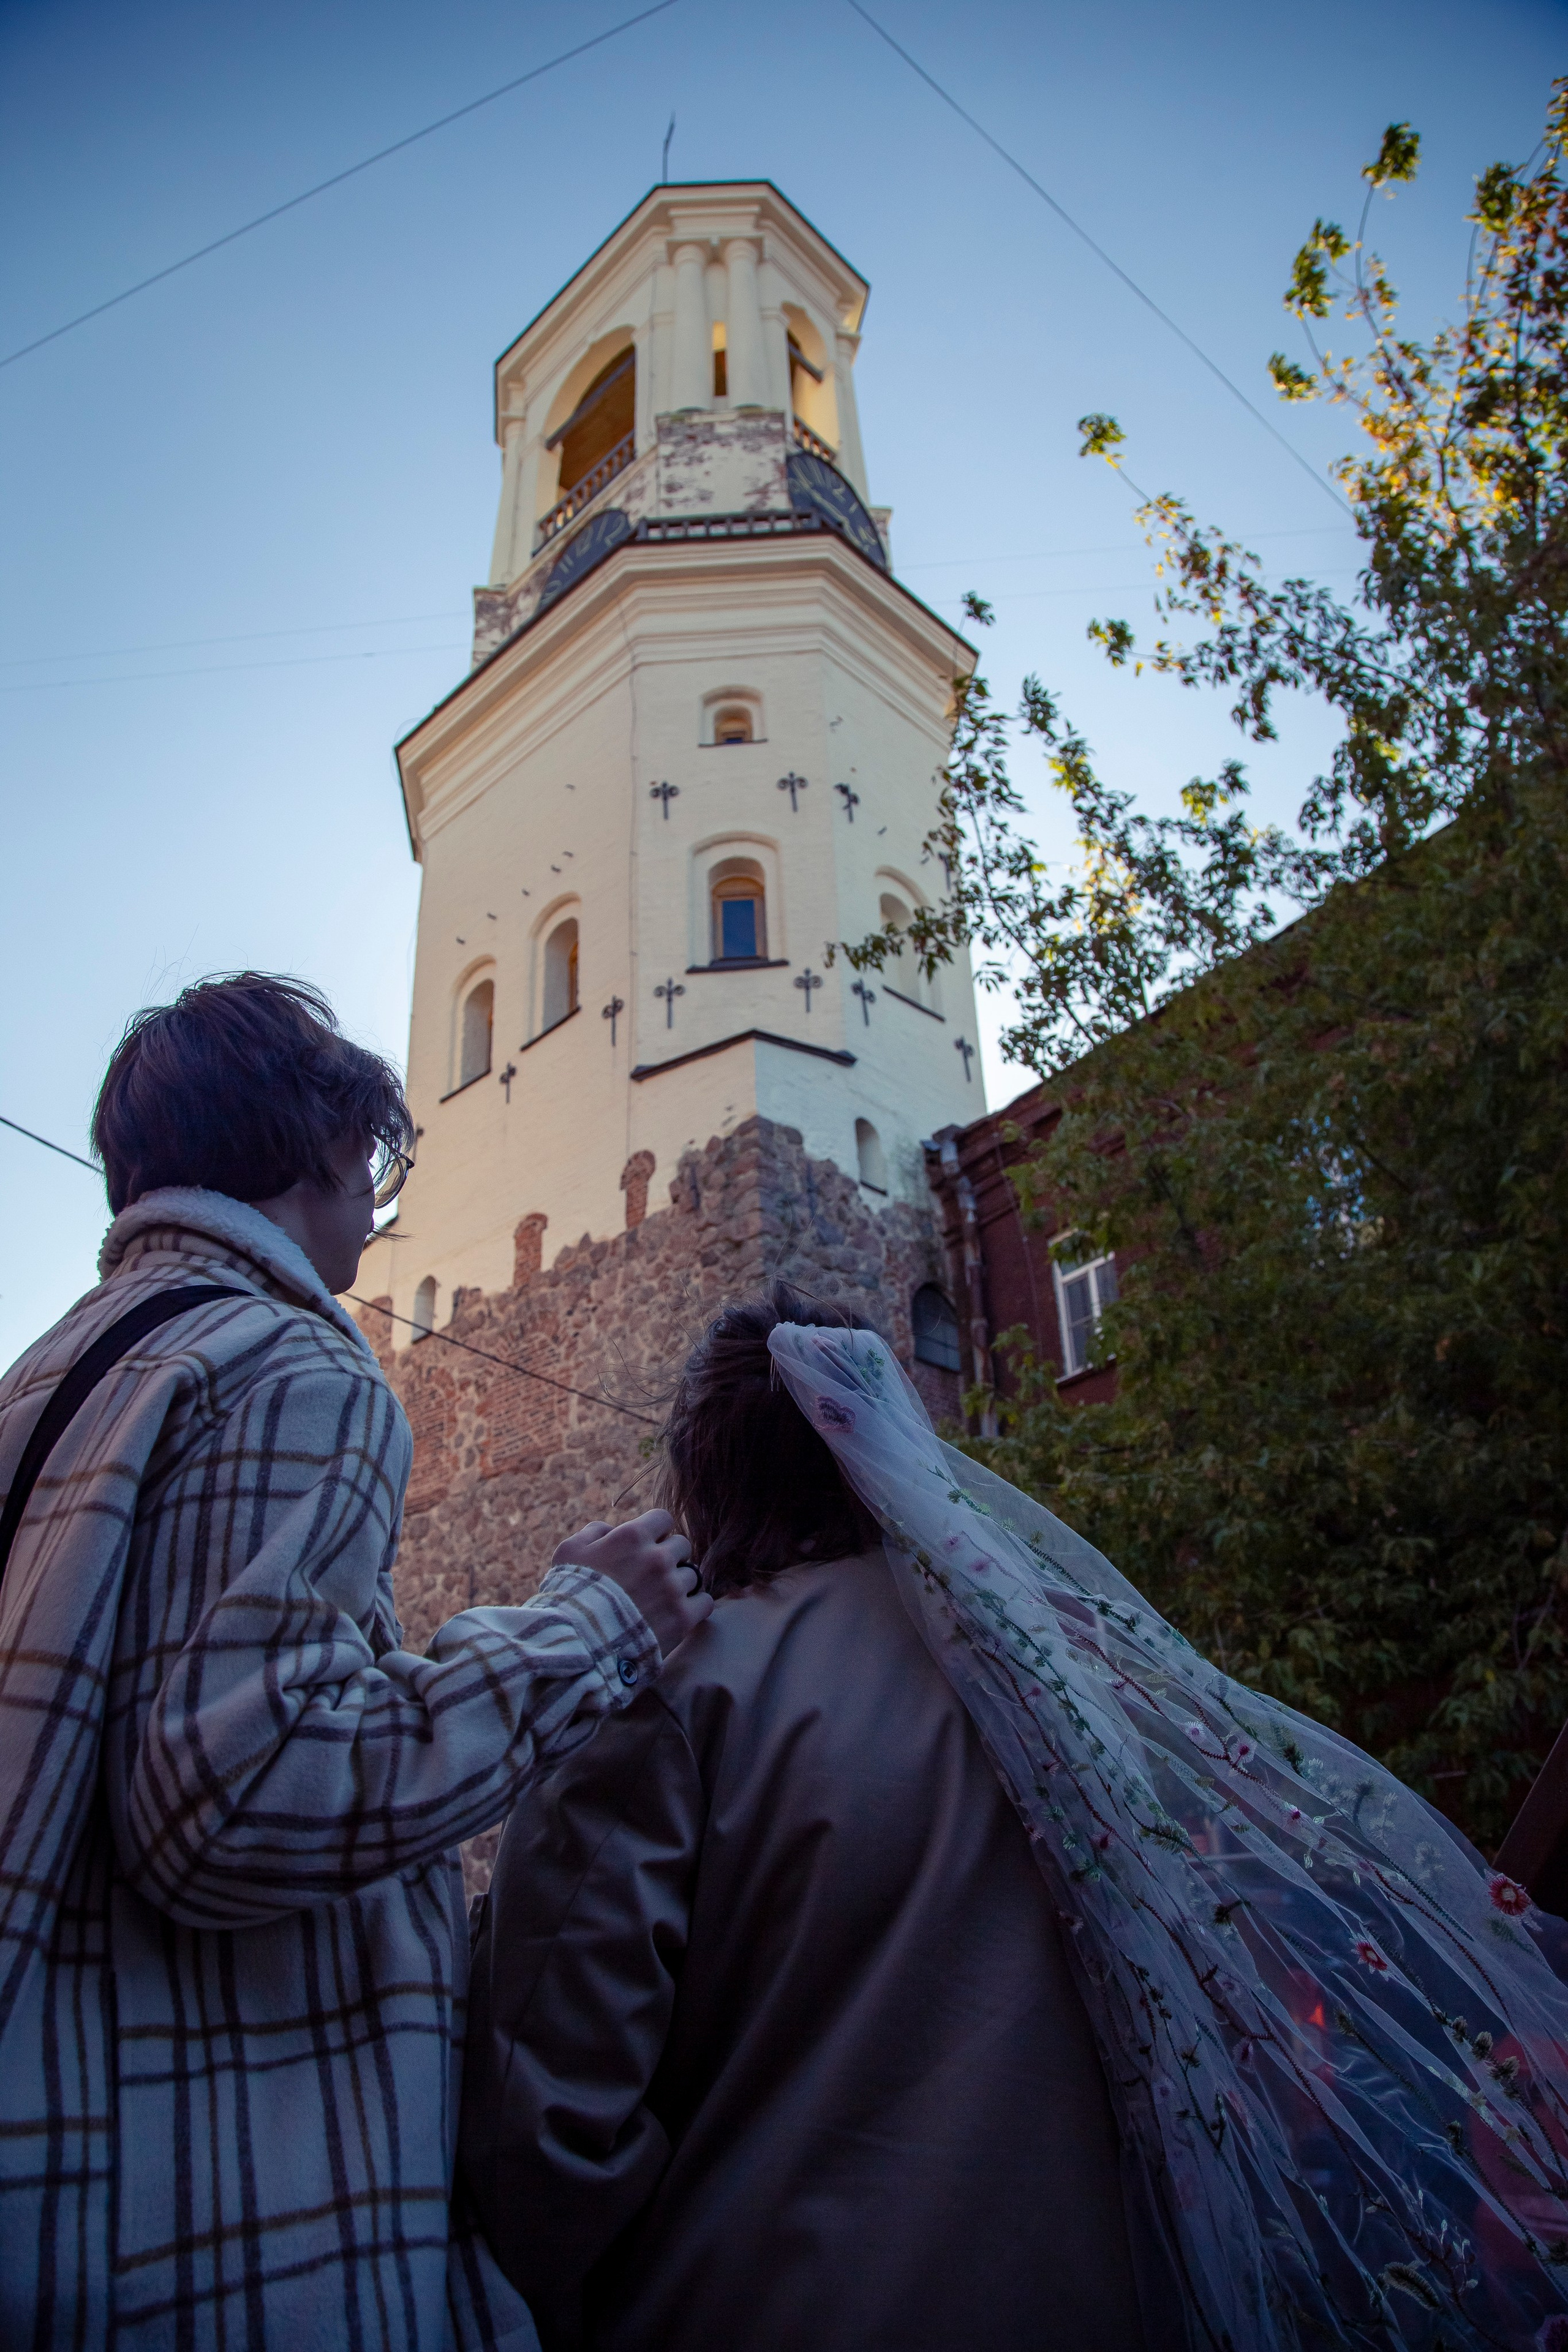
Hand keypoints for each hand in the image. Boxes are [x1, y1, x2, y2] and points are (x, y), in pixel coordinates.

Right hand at [553, 1509, 712, 1659]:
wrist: (576, 1644)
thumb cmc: (568, 1596)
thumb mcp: (569, 1552)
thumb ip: (594, 1533)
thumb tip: (612, 1529)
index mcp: (633, 1537)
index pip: (663, 1519)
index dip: (655, 1531)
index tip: (647, 1546)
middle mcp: (658, 1559)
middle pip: (682, 1545)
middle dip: (668, 1556)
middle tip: (651, 1575)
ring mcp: (672, 1588)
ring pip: (693, 1574)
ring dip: (679, 1583)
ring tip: (660, 1598)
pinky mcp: (682, 1618)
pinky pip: (705, 1602)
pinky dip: (694, 1606)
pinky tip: (677, 1612)